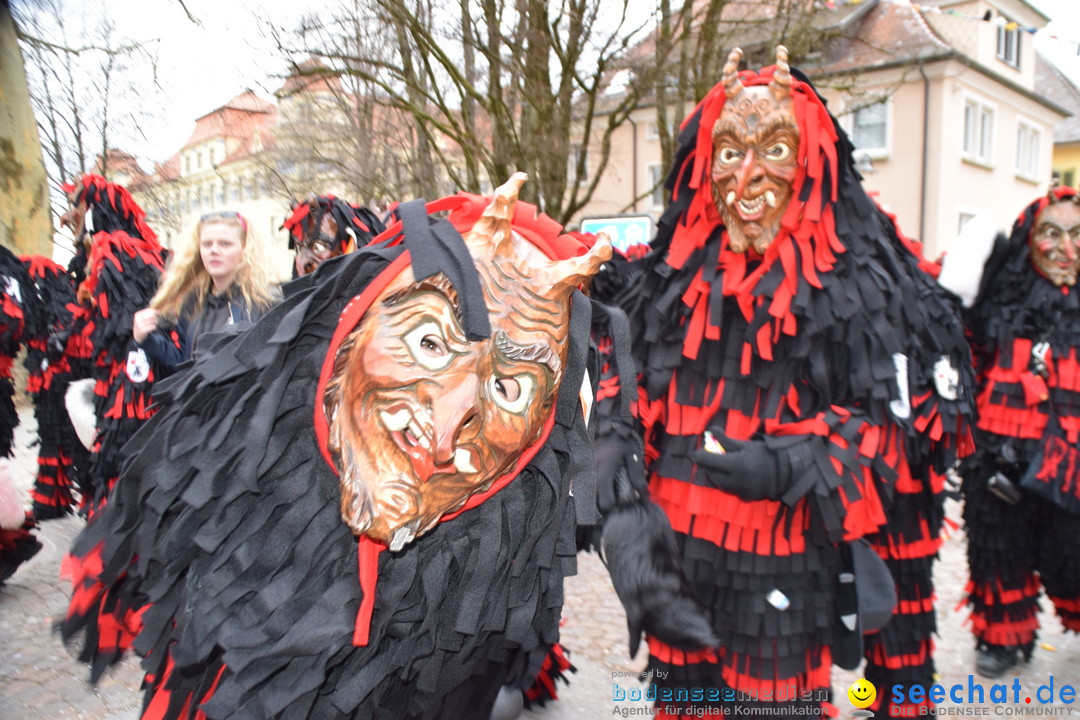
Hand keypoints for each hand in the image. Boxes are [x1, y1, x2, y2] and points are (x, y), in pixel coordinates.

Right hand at [132, 308, 159, 343]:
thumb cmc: (141, 324)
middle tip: (156, 320)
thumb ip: (148, 313)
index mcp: (138, 314)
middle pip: (152, 315)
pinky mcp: (142, 330)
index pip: (149, 310)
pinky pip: (153, 327)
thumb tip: (157, 310)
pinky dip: (154, 327)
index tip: (159, 312)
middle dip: (156, 317)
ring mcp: (140, 325)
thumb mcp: (142, 318)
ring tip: (153, 324)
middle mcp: (138, 319)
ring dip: (155, 322)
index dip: (156, 311)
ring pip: (153, 321)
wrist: (137, 334)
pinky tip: (152, 328)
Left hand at [692, 428, 816, 503]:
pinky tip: (736, 475)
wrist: (787, 470)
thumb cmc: (764, 453)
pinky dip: (729, 483)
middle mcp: (737, 481)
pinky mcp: (746, 498)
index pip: (708, 461)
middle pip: (712, 475)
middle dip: (710, 466)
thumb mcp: (745, 444)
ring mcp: (742, 491)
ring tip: (725, 466)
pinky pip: (731, 490)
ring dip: (718, 475)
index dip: (699, 456)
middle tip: (712, 458)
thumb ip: (725, 440)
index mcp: (736, 464)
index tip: (695, 453)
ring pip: (720, 484)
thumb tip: (710, 431)